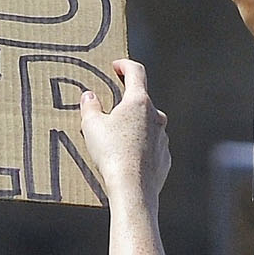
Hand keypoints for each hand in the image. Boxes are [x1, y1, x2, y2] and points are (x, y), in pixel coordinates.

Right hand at [79, 58, 169, 198]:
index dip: (125, 65)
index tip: (117, 65)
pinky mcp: (165, 158)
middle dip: (126, 103)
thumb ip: (89, 106)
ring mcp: (163, 138)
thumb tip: (89, 96)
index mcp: (139, 102)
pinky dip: (140, 147)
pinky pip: (151, 147)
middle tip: (109, 111)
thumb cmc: (111, 153)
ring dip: (133, 127)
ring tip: (114, 141)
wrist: (133, 189)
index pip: (136, 72)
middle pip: (141, 102)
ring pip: (147, 126)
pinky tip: (126, 158)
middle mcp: (156, 116)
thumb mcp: (91, 126)